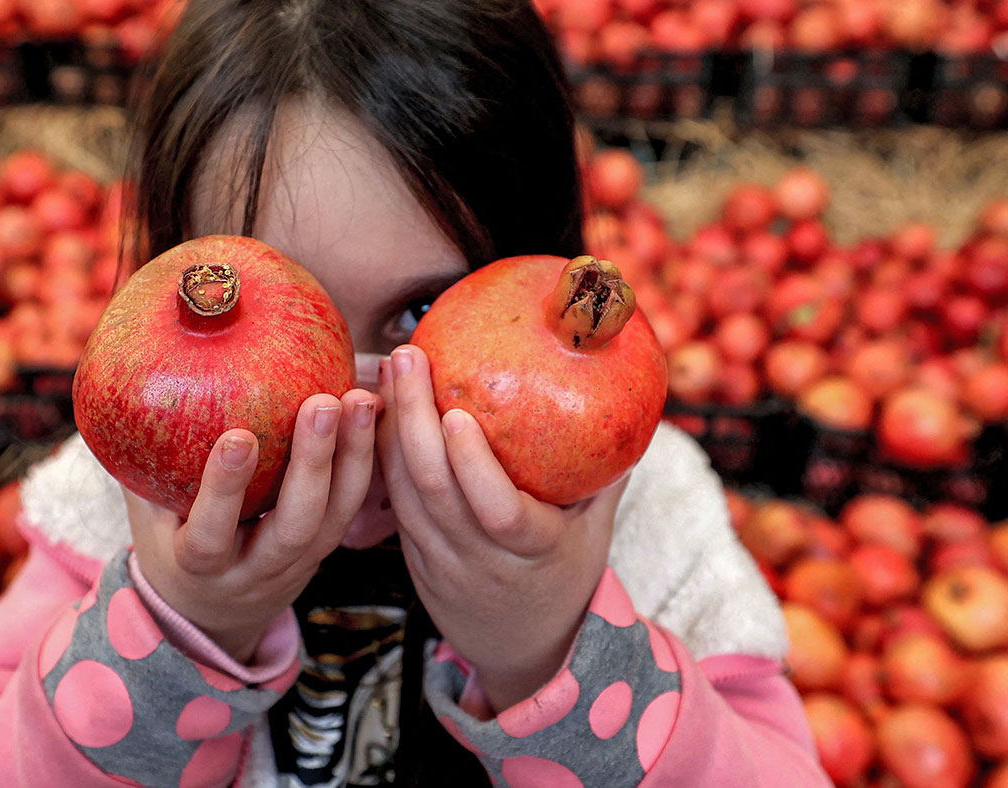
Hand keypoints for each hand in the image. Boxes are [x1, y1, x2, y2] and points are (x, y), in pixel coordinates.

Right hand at [123, 388, 380, 661]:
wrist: (212, 615)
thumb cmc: (171, 544)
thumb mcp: (146, 515)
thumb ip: (141, 464)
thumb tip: (128, 380)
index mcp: (199, 567)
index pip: (211, 534)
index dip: (225, 489)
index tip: (238, 437)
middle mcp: (254, 572)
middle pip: (292, 527)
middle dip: (312, 465)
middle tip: (323, 404)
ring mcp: (297, 565)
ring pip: (334, 519)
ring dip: (352, 457)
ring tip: (360, 399)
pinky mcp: (326, 550)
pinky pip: (351, 508)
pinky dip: (365, 461)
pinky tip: (374, 411)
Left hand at [377, 345, 628, 712]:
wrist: (523, 650)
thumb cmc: (566, 574)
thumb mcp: (597, 532)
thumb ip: (606, 472)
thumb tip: (627, 399)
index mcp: (534, 552)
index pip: (498, 511)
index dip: (474, 466)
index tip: (458, 414)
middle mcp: (479, 559)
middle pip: (435, 490)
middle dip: (413, 418)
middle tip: (406, 357)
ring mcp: (439, 561)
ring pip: (404, 493)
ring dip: (389, 429)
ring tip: (390, 370)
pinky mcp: (413, 558)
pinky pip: (394, 501)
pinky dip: (383, 454)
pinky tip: (380, 407)